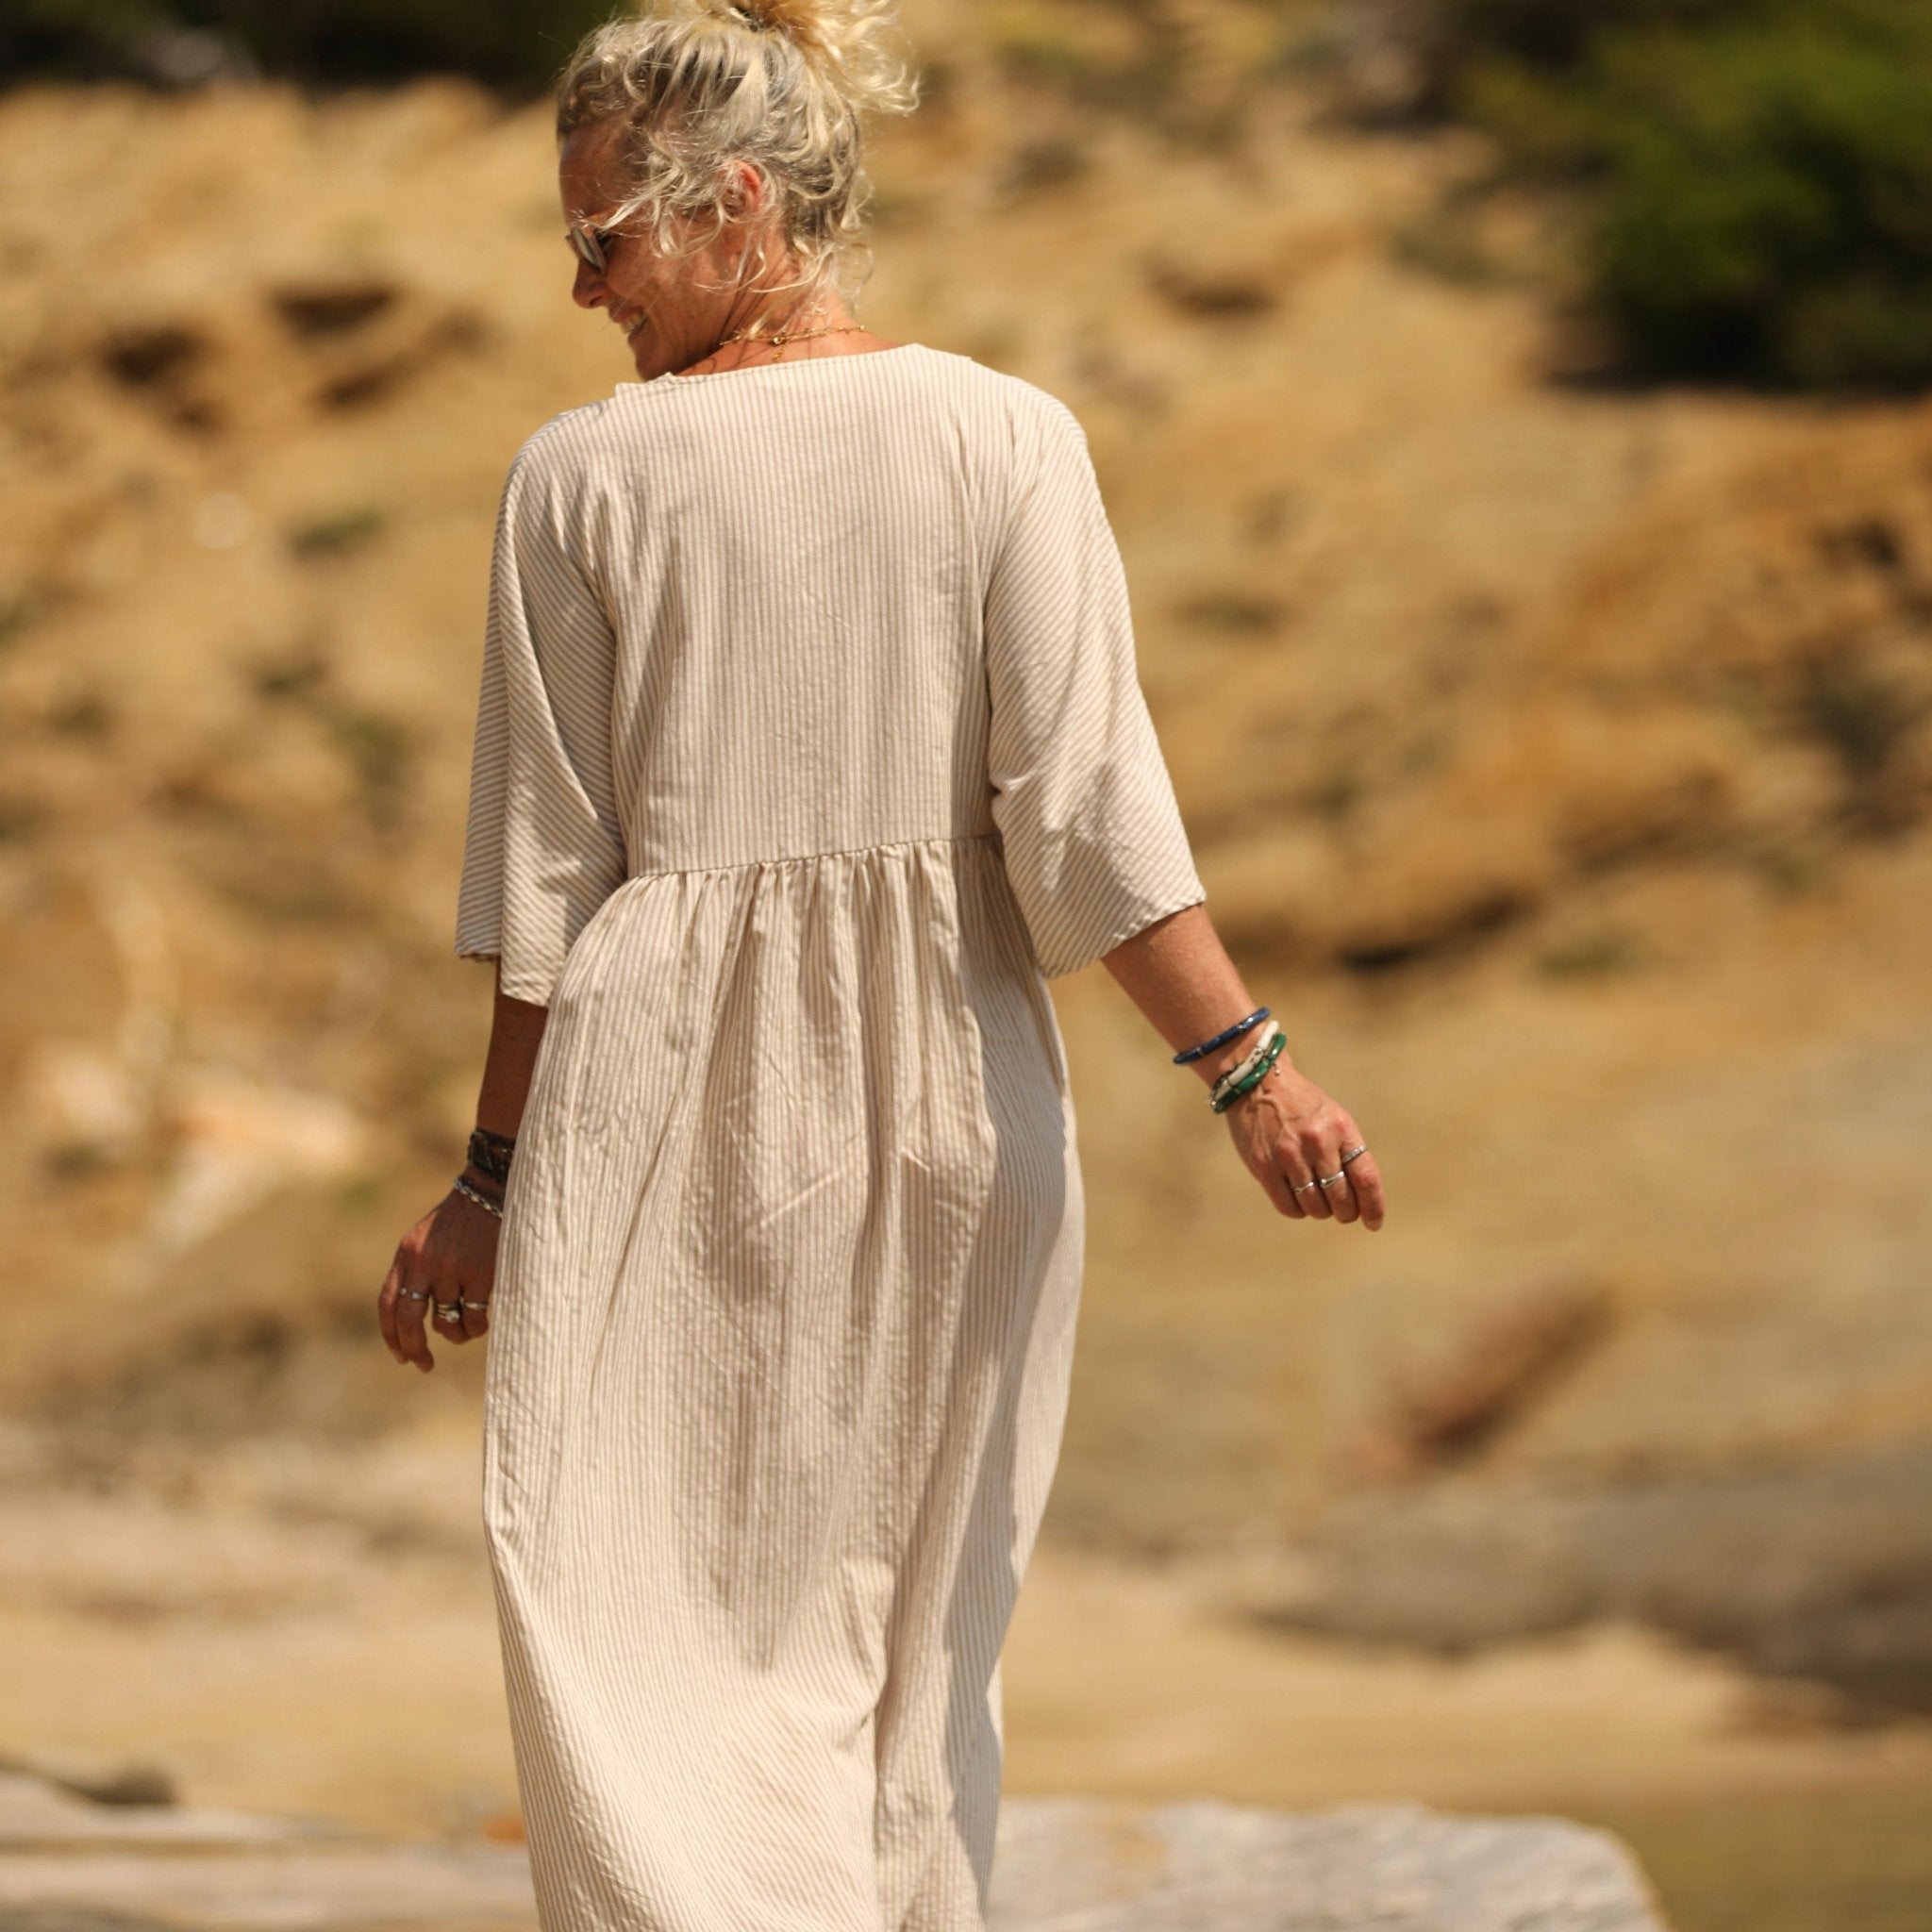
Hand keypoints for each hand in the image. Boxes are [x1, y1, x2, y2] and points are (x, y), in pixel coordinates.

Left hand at [377, 1183, 500, 1371]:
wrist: (491, 1191)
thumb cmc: (461, 1219)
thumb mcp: (427, 1240)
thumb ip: (417, 1273)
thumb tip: (421, 1322)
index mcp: (407, 1254)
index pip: (388, 1303)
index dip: (391, 1335)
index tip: (400, 1356)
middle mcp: (424, 1263)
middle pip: (408, 1320)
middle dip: (413, 1348)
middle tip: (423, 1365)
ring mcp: (452, 1269)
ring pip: (445, 1322)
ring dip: (455, 1335)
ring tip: (465, 1332)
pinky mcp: (480, 1274)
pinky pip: (473, 1317)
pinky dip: (476, 1327)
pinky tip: (481, 1323)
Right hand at [1221, 1061, 1384, 1229]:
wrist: (1257, 1082)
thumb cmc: (1301, 1105)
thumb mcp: (1333, 1118)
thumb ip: (1347, 1152)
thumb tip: (1359, 1197)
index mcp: (1341, 1129)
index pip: (1366, 1178)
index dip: (1374, 1207)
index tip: (1373, 1223)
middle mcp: (1318, 1142)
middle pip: (1341, 1199)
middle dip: (1346, 1213)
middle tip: (1342, 1212)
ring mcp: (1289, 1155)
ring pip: (1315, 1206)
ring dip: (1320, 1211)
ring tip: (1318, 1202)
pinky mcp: (1264, 1165)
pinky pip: (1288, 1206)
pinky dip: (1297, 1210)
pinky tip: (1297, 1199)